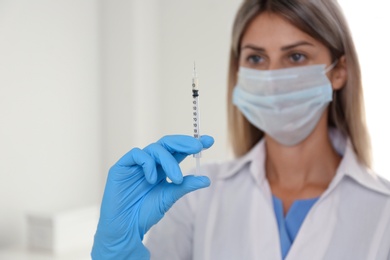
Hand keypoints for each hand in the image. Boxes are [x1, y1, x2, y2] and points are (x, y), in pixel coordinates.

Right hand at [91, 135, 213, 259]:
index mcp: (162, 169)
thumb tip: (206, 179)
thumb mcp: (169, 197)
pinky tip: (152, 178)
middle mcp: (150, 163)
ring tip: (175, 179)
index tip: (209, 141)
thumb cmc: (144, 214)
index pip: (178, 151)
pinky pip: (136, 154)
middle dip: (184, 143)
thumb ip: (185, 186)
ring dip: (168, 161)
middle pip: (167, 143)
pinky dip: (148, 163)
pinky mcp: (121, 167)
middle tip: (197, 147)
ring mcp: (135, 164)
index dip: (192, 144)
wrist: (125, 229)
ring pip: (155, 148)